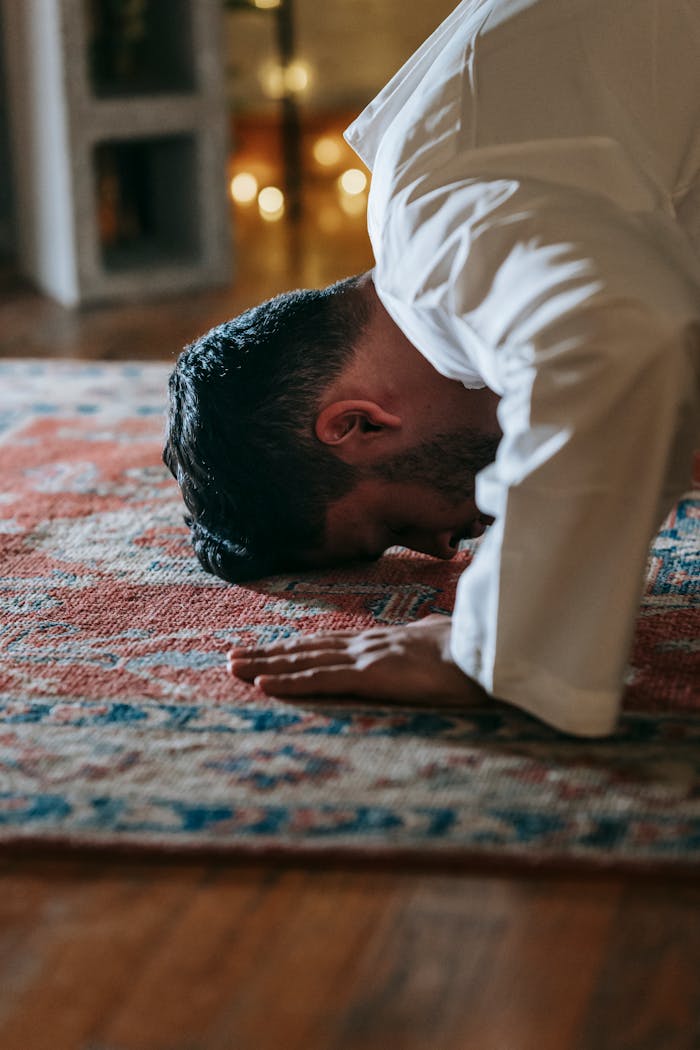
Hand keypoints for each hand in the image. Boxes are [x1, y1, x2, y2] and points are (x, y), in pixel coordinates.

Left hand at [228, 614, 487, 705]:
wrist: (488, 649)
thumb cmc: (471, 649)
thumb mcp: (439, 642)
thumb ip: (421, 641)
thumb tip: (421, 637)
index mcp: (380, 641)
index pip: (326, 644)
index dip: (295, 647)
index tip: (268, 649)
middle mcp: (366, 645)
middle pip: (306, 648)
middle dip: (268, 653)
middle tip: (233, 657)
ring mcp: (365, 658)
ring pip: (304, 660)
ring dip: (267, 664)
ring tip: (235, 667)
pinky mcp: (370, 675)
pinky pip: (321, 680)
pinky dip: (289, 681)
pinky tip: (263, 684)